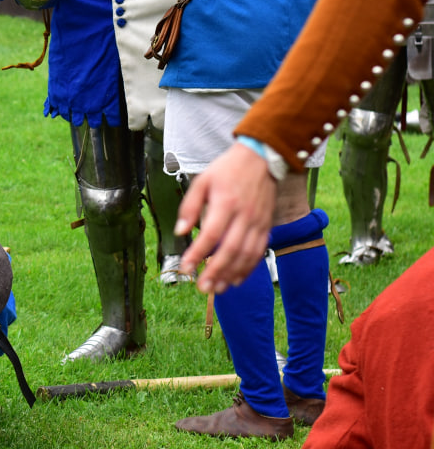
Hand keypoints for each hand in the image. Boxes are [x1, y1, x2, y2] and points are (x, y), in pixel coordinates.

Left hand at [176, 143, 276, 294]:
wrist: (261, 159)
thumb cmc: (227, 170)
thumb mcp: (202, 181)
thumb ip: (190, 207)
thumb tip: (180, 231)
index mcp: (226, 203)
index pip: (211, 234)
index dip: (198, 253)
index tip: (186, 268)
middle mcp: (244, 215)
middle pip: (230, 249)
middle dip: (216, 271)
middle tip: (202, 287)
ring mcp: (258, 222)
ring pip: (247, 254)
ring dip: (232, 274)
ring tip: (218, 289)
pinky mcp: (267, 226)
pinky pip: (259, 252)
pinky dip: (248, 268)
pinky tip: (236, 279)